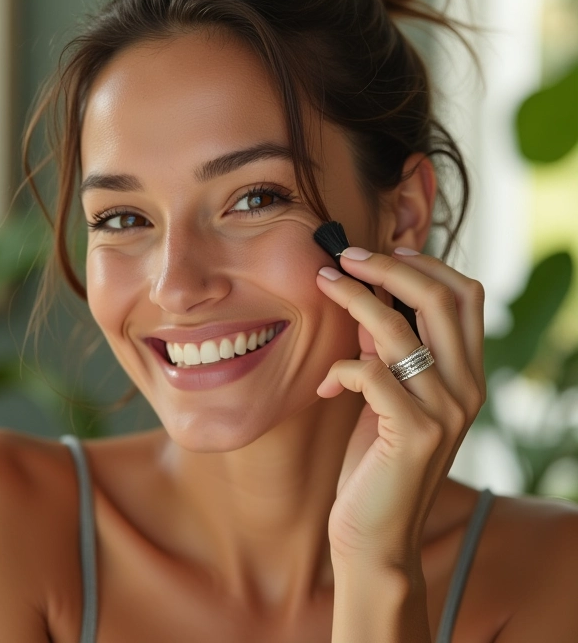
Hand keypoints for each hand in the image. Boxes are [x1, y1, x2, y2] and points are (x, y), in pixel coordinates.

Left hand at [315, 247, 485, 569]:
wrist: (376, 536)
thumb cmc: (376, 461)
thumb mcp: (387, 396)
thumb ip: (389, 352)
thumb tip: (364, 298)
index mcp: (466, 375)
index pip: (467, 295)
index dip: (426, 264)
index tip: (383, 252)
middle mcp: (467, 389)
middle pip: (442, 299)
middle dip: (389, 267)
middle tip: (345, 256)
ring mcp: (444, 412)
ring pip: (400, 329)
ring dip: (354, 299)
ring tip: (322, 284)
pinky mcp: (414, 434)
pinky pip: (371, 373)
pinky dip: (341, 368)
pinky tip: (326, 387)